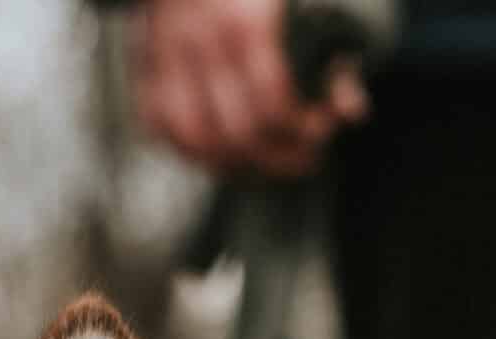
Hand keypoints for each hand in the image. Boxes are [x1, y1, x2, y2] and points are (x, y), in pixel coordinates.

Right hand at [131, 0, 368, 177]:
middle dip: (276, 159)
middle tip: (301, 162)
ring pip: (195, 140)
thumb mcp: (306, 9)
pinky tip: (219, 153)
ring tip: (262, 167)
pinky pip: (160, 129)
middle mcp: (203, 45)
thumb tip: (351, 113)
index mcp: (249, 25)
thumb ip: (331, 60)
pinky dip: (188, 150)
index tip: (320, 135)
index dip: (301, 132)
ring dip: (232, 165)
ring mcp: (166, 61)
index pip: (273, 104)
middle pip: (237, 133)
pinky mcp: (144, 70)